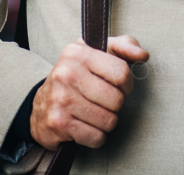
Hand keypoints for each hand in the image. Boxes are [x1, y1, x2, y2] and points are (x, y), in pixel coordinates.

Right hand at [30, 35, 148, 150]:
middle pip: (117, 100)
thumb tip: (142, 55)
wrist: (40, 105)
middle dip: (115, 105)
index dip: (127, 84)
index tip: (120, 86)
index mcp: (78, 52)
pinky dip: (96, 136)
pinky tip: (85, 126)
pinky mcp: (58, 123)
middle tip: (104, 101)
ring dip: (106, 122)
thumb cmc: (76, 76)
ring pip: (108, 121)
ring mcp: (61, 99)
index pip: (121, 72)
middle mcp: (67, 74)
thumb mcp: (96, 52)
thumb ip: (124, 46)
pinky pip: (96, 137)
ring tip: (94, 113)